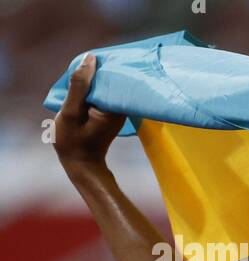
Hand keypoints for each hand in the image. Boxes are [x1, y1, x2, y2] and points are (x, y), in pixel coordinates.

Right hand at [53, 55, 125, 170]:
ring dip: (96, 78)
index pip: (116, 75)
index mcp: (117, 106)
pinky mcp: (110, 112)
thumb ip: (79, 85)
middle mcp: (122, 107)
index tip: (96, 54)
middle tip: (87, 59)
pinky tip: (85, 83)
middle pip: (113, 79)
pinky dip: (94, 87)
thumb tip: (89, 58)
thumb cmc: (74, 141)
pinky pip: (104, 93)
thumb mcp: (71, 111)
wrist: (81, 164)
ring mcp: (117, 110)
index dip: (106, 63)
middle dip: (101, 68)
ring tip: (84, 69)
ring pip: (107, 86)